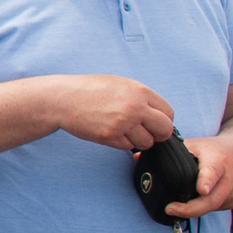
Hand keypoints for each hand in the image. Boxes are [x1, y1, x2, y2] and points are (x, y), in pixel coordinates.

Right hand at [53, 75, 179, 152]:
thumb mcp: (121, 84)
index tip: (154, 123)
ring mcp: (122, 122)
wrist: (63, 98)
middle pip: (164, 130)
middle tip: (146, 132)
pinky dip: (122, 143)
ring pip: (146, 142)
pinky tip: (111, 132)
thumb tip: (159, 115)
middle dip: (158, 134)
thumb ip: (142, 98)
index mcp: (140, 91)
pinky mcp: (110, 136)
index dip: (162, 120)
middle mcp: (134, 107)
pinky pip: (128, 147)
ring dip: (138, 140)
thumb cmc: (90, 90)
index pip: (168, 113)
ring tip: (124, 131)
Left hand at [169, 133, 232, 218]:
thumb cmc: (211, 150)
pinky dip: (200, 211)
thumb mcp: (193, 145)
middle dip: (191, 209)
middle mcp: (226, 179)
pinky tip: (186, 211)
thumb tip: (137, 157)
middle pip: (212, 200)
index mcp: (216, 161)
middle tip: (170, 209)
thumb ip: (168, 152)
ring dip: (192, 212)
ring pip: (212, 208)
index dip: (207, 181)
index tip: (201, 189)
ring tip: (173, 211)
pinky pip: (214, 210)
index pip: (213, 172)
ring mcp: (230, 193)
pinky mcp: (230, 202)